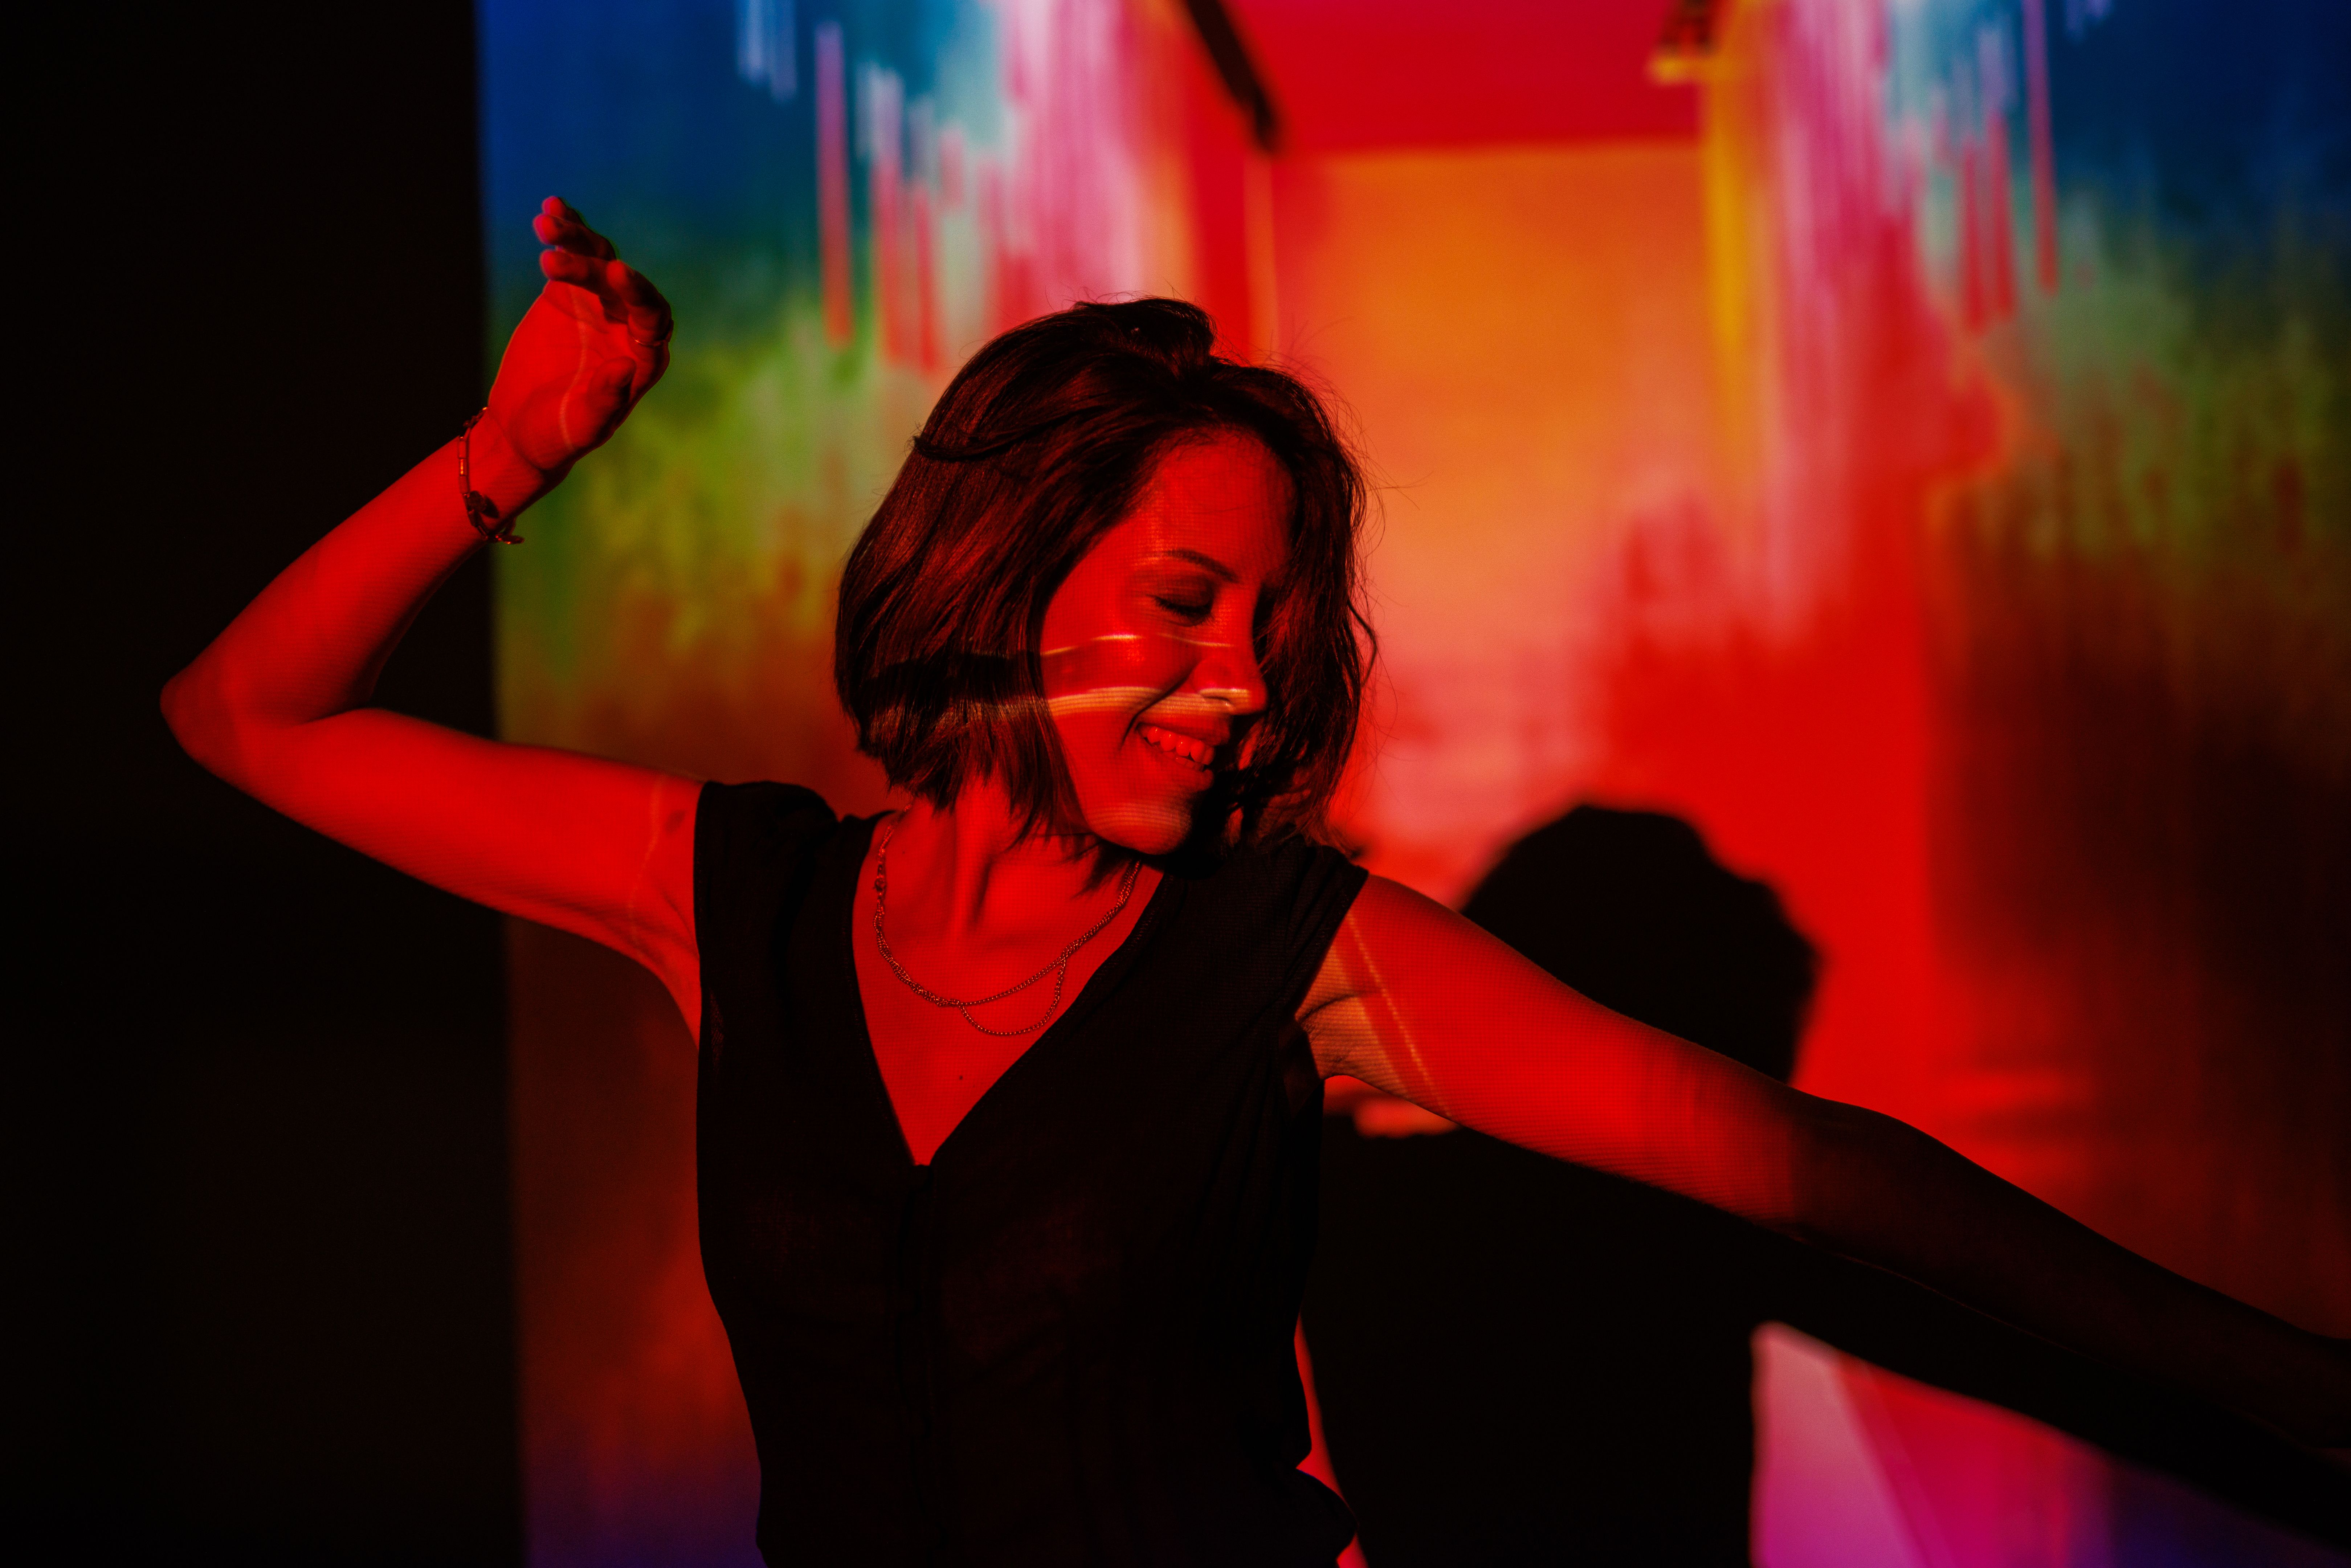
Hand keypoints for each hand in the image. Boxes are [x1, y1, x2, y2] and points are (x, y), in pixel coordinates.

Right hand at [484, 197, 672, 477]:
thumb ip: (605, 400)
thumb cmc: (559, 435)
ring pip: (596, 261)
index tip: (616, 271)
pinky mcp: (568, 295)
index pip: (652, 316)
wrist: (523, 429)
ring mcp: (598, 306)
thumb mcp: (582, 425)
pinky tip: (550, 207)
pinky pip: (572, 257)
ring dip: (574, 239)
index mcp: (644, 357)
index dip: (638, 292)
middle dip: (591, 263)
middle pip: (620, 283)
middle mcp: (628, 326)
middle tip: (555, 250)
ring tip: (546, 223)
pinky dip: (565, 232)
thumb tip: (625, 365)